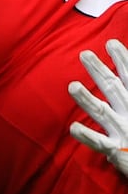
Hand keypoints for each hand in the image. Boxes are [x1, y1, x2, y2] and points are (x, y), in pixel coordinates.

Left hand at [69, 38, 127, 178]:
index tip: (111, 42)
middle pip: (114, 88)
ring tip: (71, 86)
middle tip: (84, 54)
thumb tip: (122, 76)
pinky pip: (99, 142)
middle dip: (100, 71)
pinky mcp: (117, 151)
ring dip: (86, 99)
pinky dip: (87, 135)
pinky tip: (73, 128)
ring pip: (102, 112)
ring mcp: (123, 131)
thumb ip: (126, 91)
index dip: (122, 60)